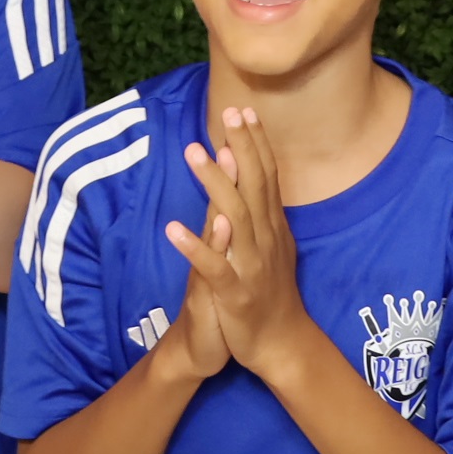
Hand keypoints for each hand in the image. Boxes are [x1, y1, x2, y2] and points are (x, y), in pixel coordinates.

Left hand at [166, 108, 318, 379]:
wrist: (281, 344)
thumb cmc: (270, 291)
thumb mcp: (271, 246)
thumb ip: (261, 211)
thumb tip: (249, 172)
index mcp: (273, 227)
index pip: (267, 175)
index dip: (255, 142)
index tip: (243, 109)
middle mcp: (266, 239)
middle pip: (254, 185)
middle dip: (240, 147)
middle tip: (225, 113)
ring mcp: (252, 265)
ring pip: (234, 217)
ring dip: (215, 183)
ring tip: (194, 151)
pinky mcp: (235, 293)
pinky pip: (214, 267)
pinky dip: (195, 247)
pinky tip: (172, 228)